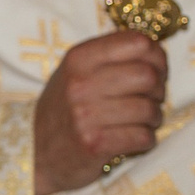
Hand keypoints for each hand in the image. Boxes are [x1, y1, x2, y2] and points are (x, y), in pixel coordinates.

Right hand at [34, 29, 166, 194]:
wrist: (35, 152)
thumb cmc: (65, 109)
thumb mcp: (75, 72)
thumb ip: (110, 57)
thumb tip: (155, 51)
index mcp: (78, 58)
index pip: (138, 43)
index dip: (157, 56)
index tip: (155, 69)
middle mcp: (79, 84)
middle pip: (148, 76)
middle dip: (158, 90)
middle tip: (148, 99)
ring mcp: (85, 115)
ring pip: (150, 109)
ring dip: (153, 118)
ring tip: (139, 121)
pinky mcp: (95, 144)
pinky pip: (143, 137)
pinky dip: (145, 140)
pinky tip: (131, 139)